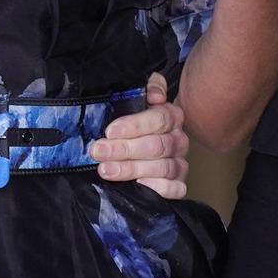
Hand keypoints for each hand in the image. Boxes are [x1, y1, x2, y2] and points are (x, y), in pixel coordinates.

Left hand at [91, 72, 190, 199]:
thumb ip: (146, 87)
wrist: (133, 144)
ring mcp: (179, 163)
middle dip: (124, 149)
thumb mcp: (133, 97)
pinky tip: (137, 186)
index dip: (135, 125)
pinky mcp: (178, 185)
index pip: (159, 118)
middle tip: (99, 151)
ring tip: (106, 169)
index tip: (110, 131)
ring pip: (163, 167)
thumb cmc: (131, 122)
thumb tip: (155, 95)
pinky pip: (175, 189)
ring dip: (131, 169)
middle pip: (157, 145)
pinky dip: (158, 188)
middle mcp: (178, 140)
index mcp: (171, 116)